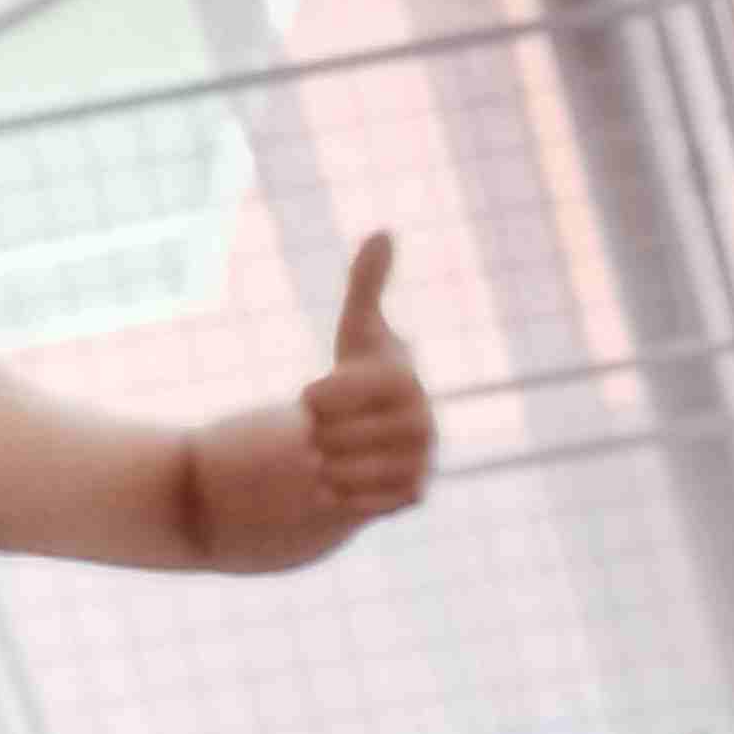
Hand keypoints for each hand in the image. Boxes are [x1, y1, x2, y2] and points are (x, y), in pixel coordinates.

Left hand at [295, 232, 432, 528]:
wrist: (383, 439)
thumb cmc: (361, 377)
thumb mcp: (356, 330)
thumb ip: (366, 284)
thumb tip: (384, 233)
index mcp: (403, 378)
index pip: (319, 399)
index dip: (310, 399)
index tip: (323, 394)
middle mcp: (423, 421)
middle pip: (324, 436)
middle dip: (319, 434)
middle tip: (340, 426)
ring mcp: (422, 461)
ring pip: (335, 471)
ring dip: (327, 464)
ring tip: (344, 452)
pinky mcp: (415, 495)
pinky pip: (352, 501)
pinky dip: (341, 492)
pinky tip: (352, 477)